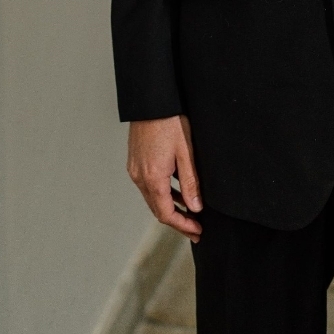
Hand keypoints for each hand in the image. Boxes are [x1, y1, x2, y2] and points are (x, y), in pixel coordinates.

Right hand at [127, 115, 202, 242]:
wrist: (151, 101)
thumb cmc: (170, 122)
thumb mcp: (186, 152)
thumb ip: (190, 182)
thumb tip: (195, 207)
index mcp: (153, 178)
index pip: (166, 214)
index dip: (183, 226)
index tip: (198, 232)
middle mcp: (140, 177)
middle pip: (158, 210)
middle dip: (178, 221)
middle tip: (196, 228)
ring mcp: (135, 170)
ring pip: (152, 198)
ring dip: (170, 208)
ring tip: (190, 212)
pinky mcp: (135, 162)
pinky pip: (148, 186)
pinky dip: (162, 194)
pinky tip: (176, 192)